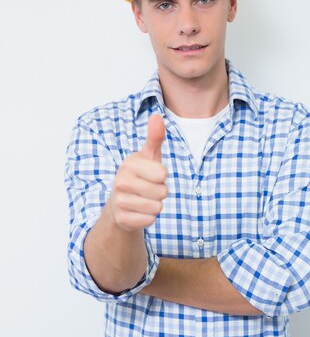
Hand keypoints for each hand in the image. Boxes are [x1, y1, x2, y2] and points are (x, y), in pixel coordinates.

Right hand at [110, 113, 167, 230]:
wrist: (120, 204)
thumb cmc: (140, 176)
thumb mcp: (149, 156)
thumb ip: (155, 137)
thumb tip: (157, 116)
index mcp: (129, 164)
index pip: (163, 174)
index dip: (162, 177)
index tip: (151, 175)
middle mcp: (120, 182)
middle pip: (162, 192)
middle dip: (160, 193)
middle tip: (148, 189)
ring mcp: (119, 201)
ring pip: (157, 207)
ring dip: (155, 206)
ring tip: (143, 200)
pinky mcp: (122, 219)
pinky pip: (149, 220)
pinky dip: (148, 218)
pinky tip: (138, 212)